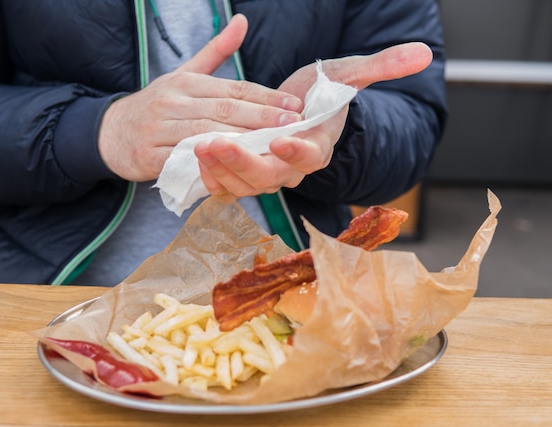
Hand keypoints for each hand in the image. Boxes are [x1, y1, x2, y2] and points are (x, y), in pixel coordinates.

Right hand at [98, 14, 302, 181]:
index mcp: (186, 82)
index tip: (294, 105)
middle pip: (225, 109)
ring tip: (272, 146)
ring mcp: (160, 128)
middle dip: (262, 116)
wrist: (109, 134)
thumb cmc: (156, 106)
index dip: (265, 97)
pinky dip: (210, 164)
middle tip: (293, 123)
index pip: (233, 88)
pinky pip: (185, 160)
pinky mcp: (150, 155)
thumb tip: (242, 21)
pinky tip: (234, 167)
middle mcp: (173, 101)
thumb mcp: (182, 75)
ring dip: (243, 140)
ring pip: (208, 133)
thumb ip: (215, 51)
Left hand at [194, 42, 432, 197]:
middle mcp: (290, 167)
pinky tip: (191, 156)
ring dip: (219, 168)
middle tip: (215, 143)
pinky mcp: (244, 175)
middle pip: (268, 175)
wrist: (299, 112)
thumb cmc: (322, 95)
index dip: (298, 151)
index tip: (284, 140)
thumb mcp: (348, 76)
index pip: (310, 156)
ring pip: (243, 182)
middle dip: (242, 161)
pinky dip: (209, 174)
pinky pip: (226, 183)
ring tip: (196, 146)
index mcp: (317, 147)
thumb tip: (424, 53)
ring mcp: (265, 174)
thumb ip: (381, 66)